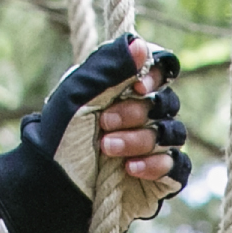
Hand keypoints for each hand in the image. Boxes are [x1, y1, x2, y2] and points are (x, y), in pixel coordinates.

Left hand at [0, 36, 186, 232]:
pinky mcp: (161, 178)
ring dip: (140, 139)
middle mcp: (144, 116)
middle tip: (104, 124)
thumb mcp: (78, 95)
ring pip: (174, 133)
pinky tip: (129, 169)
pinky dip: (156, 165)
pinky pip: (179, 167)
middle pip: (168, 102)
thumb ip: (108, 66)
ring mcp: (154, 147)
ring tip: (107, 148)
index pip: (161, 70)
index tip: (136, 86)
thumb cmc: (59, 141)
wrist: (52, 189)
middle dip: (137, 113)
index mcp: (125, 90)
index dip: (156, 75)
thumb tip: (140, 44)